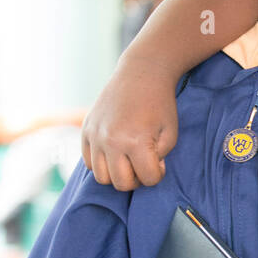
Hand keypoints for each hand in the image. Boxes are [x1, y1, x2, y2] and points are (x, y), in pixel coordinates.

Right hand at [82, 56, 178, 189]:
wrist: (141, 73)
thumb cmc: (160, 104)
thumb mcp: (170, 133)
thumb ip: (159, 158)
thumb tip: (142, 172)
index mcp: (136, 142)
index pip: (148, 179)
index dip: (158, 174)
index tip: (160, 160)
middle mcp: (111, 141)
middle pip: (121, 184)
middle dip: (136, 179)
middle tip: (143, 163)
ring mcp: (95, 135)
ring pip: (101, 177)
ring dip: (117, 173)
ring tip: (128, 159)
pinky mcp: (86, 130)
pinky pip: (88, 162)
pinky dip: (101, 163)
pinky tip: (115, 151)